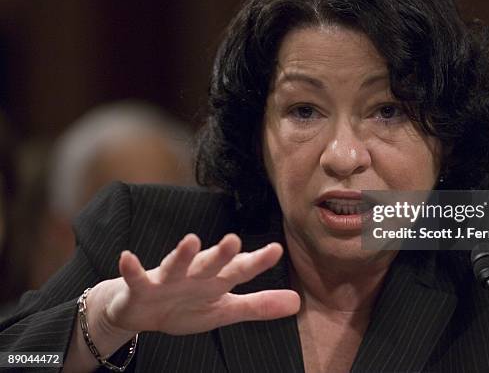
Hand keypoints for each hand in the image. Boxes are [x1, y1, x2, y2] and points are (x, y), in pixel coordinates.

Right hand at [91, 233, 300, 336]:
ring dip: (182, 254)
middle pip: (209, 265)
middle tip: (234, 240)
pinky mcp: (141, 288)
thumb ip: (258, 306)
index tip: (276, 250)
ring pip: (175, 266)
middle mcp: (194, 275)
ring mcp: (167, 280)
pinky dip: (131, 269)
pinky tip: (127, 257)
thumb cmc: (188, 306)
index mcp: (216, 281)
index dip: (257, 262)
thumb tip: (297, 302)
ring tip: (190, 240)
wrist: (143, 312)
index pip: (239, 270)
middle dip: (221, 254)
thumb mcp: (225, 310)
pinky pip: (136, 278)